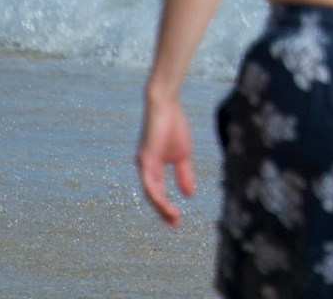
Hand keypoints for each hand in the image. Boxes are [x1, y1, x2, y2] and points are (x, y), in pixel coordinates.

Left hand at [137, 93, 195, 225]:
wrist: (166, 105)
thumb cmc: (173, 126)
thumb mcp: (183, 155)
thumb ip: (184, 174)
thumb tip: (189, 195)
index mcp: (154, 169)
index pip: (159, 193)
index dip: (167, 208)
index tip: (177, 221)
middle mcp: (145, 170)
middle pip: (153, 197)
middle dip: (164, 212)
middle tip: (175, 225)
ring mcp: (143, 164)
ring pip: (150, 193)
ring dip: (161, 207)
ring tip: (173, 218)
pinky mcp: (145, 158)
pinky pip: (150, 182)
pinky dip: (157, 195)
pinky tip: (165, 203)